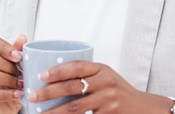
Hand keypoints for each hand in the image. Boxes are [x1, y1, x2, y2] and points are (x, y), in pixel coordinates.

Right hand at [0, 34, 26, 113]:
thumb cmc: (9, 81)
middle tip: (21, 74)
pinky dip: (5, 94)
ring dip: (7, 79)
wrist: (4, 106)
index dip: (4, 46)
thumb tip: (22, 38)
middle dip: (8, 66)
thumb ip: (17, 52)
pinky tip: (17, 94)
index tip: (18, 56)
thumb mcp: (15, 67)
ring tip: (20, 84)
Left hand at [27, 61, 170, 112]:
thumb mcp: (105, 77)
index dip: (58, 70)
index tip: (41, 75)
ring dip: (54, 112)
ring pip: (75, 108)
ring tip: (39, 113)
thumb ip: (86, 76)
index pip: (77, 66)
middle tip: (32, 96)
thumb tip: (52, 76)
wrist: (142, 108)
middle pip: (72, 87)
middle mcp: (105, 82)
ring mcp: (107, 100)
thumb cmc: (118, 92)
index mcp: (102, 69)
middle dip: (49, 92)